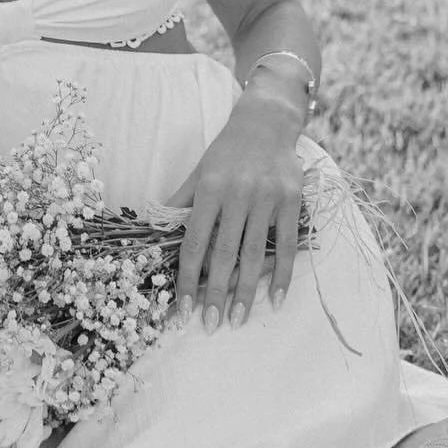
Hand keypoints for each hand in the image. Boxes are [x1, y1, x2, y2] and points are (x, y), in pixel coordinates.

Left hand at [166, 91, 305, 331]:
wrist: (266, 123)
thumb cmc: (226, 153)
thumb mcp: (198, 172)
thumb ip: (180, 203)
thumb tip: (156, 233)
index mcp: (209, 188)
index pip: (195, 242)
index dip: (188, 278)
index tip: (183, 309)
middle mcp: (237, 194)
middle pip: (224, 253)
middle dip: (216, 294)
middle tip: (210, 325)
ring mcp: (267, 198)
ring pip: (254, 253)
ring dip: (247, 292)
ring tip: (239, 320)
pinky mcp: (291, 201)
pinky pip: (286, 245)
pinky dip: (282, 274)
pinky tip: (275, 299)